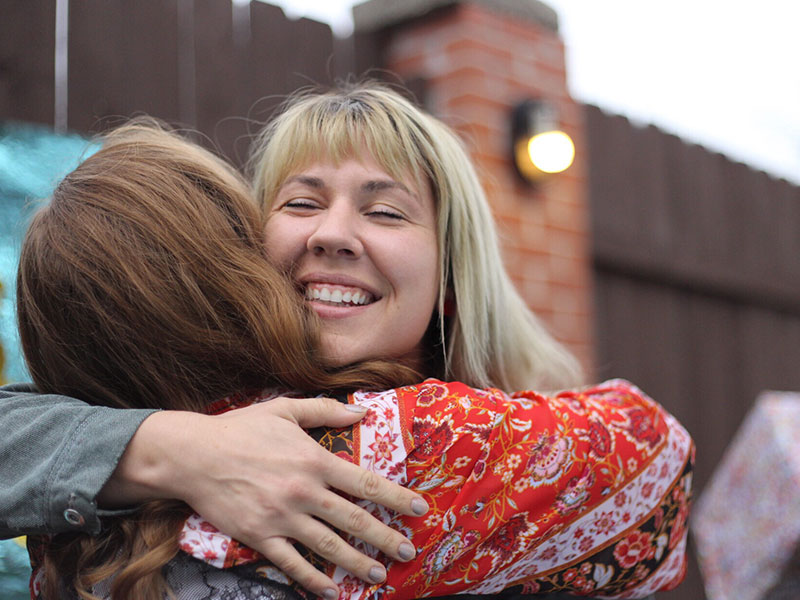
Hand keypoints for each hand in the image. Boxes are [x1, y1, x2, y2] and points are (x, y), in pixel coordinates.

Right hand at [101, 397, 427, 597]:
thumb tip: (361, 412)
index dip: (394, 497)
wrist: (192, 455)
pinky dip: (313, 579)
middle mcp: (303, 491)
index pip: (364, 482)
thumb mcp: (284, 410)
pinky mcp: (259, 536)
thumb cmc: (239, 429)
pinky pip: (291, 563)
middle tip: (407, 551)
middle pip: (353, 519)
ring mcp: (282, 517)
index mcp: (313, 459)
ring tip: (379, 574)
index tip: (418, 508)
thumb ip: (325, 410)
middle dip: (384, 536)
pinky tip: (331, 591)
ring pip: (328, 545)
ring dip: (356, 562)